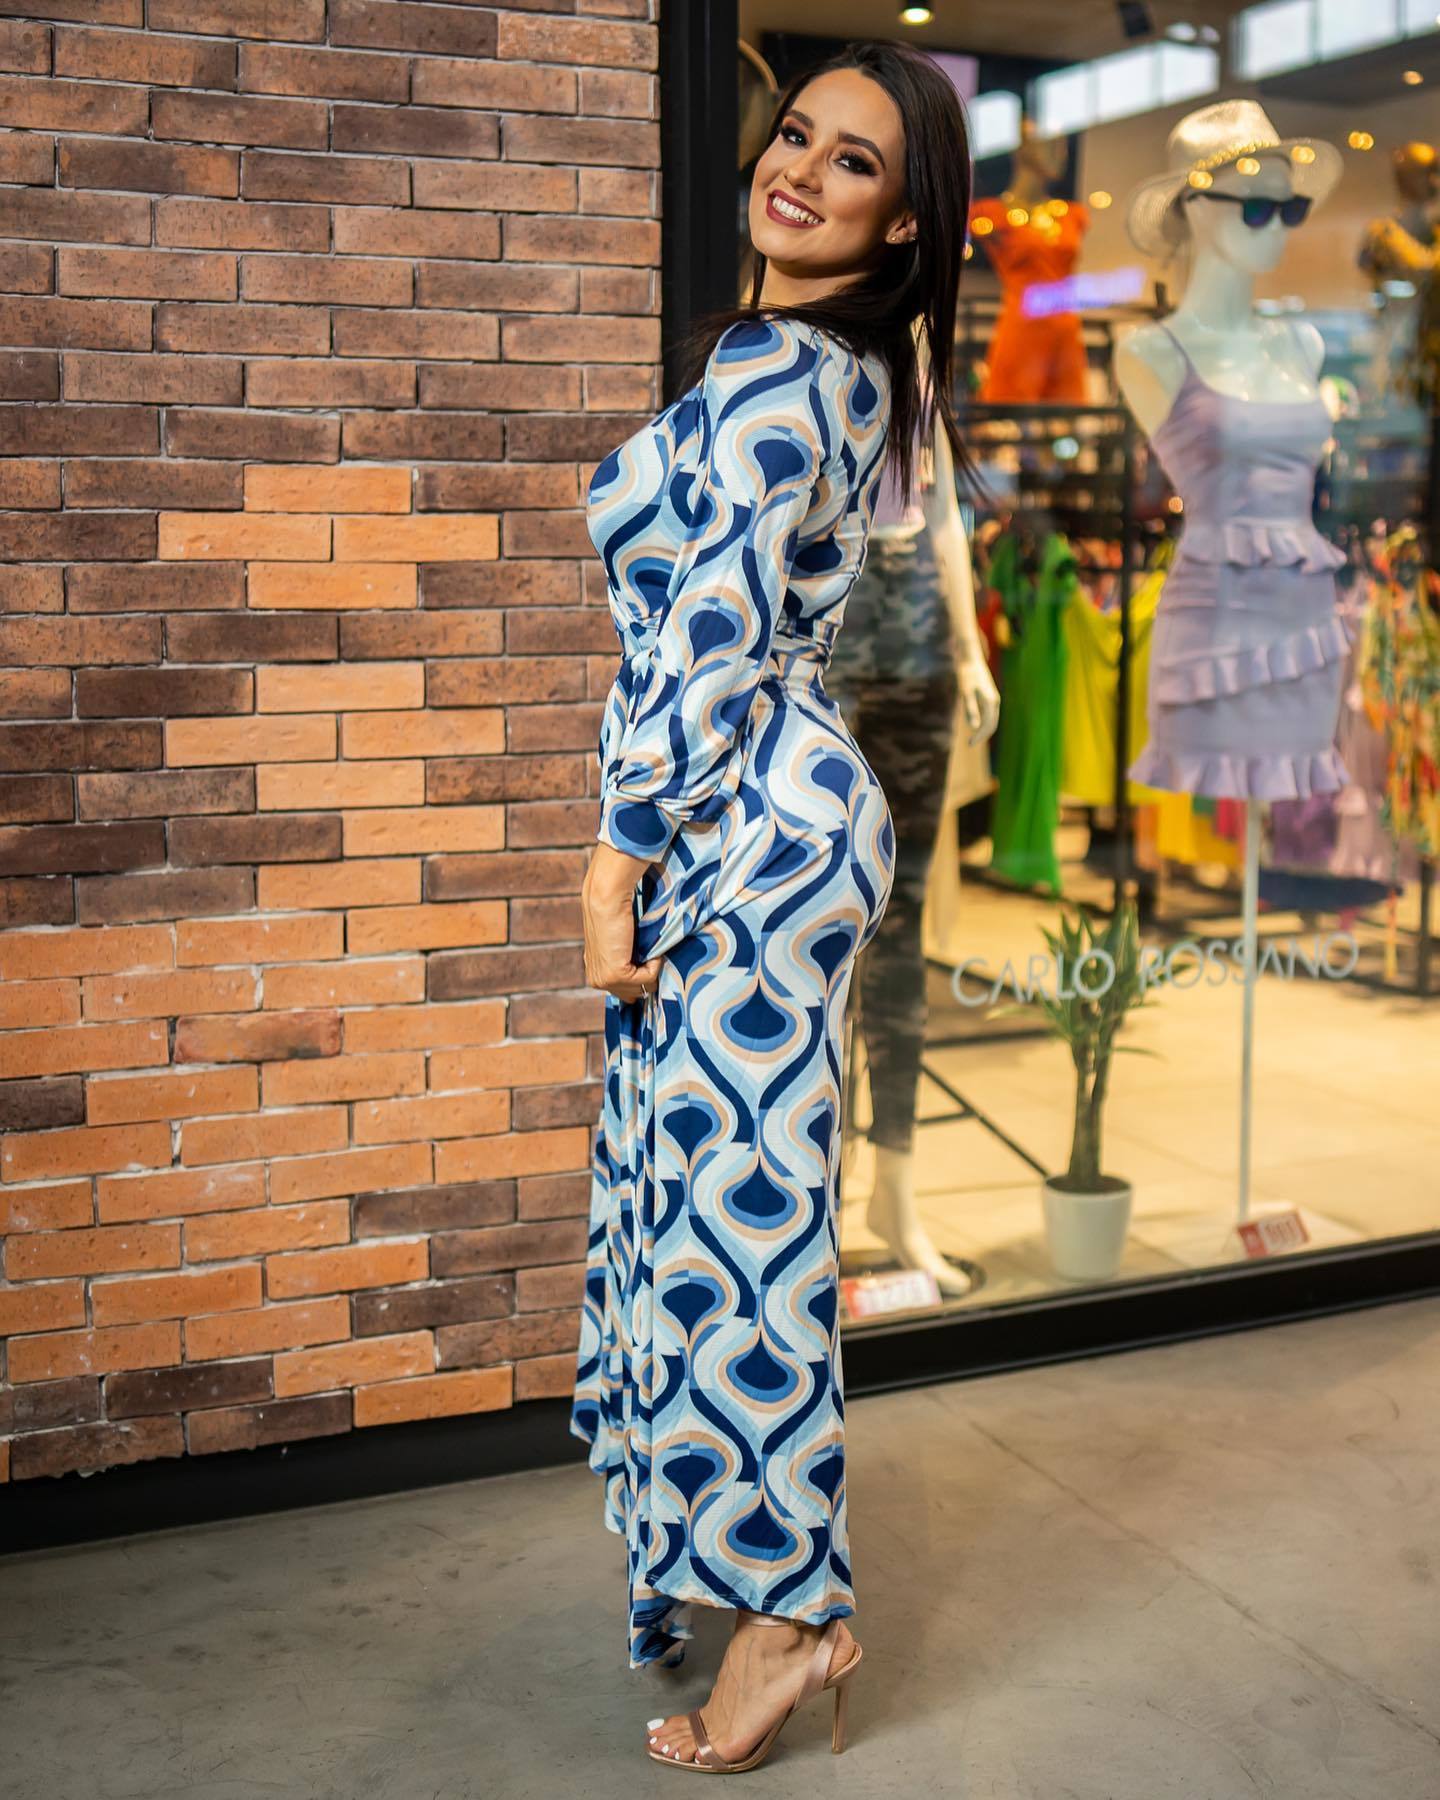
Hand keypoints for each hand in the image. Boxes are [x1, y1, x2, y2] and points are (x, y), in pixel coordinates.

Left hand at [582, 842, 663, 1003]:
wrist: (607, 901)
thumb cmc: (615, 917)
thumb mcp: (618, 945)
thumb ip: (624, 960)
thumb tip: (645, 973)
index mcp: (595, 974)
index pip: (623, 992)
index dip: (639, 980)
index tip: (650, 965)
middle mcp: (596, 981)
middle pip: (633, 995)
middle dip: (646, 978)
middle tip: (651, 956)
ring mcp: (605, 981)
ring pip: (642, 988)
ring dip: (651, 969)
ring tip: (649, 950)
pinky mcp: (615, 975)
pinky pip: (648, 978)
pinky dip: (655, 964)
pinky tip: (650, 949)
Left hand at [957, 653, 999, 745]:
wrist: (970, 657)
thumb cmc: (966, 675)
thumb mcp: (965, 693)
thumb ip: (970, 710)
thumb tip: (974, 727)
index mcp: (990, 702)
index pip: (988, 726)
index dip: (979, 736)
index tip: (969, 744)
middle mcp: (995, 701)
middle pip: (992, 724)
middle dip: (982, 735)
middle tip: (970, 743)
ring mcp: (993, 697)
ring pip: (992, 718)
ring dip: (984, 729)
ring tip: (973, 737)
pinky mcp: (989, 694)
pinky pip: (989, 712)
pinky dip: (984, 720)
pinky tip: (975, 723)